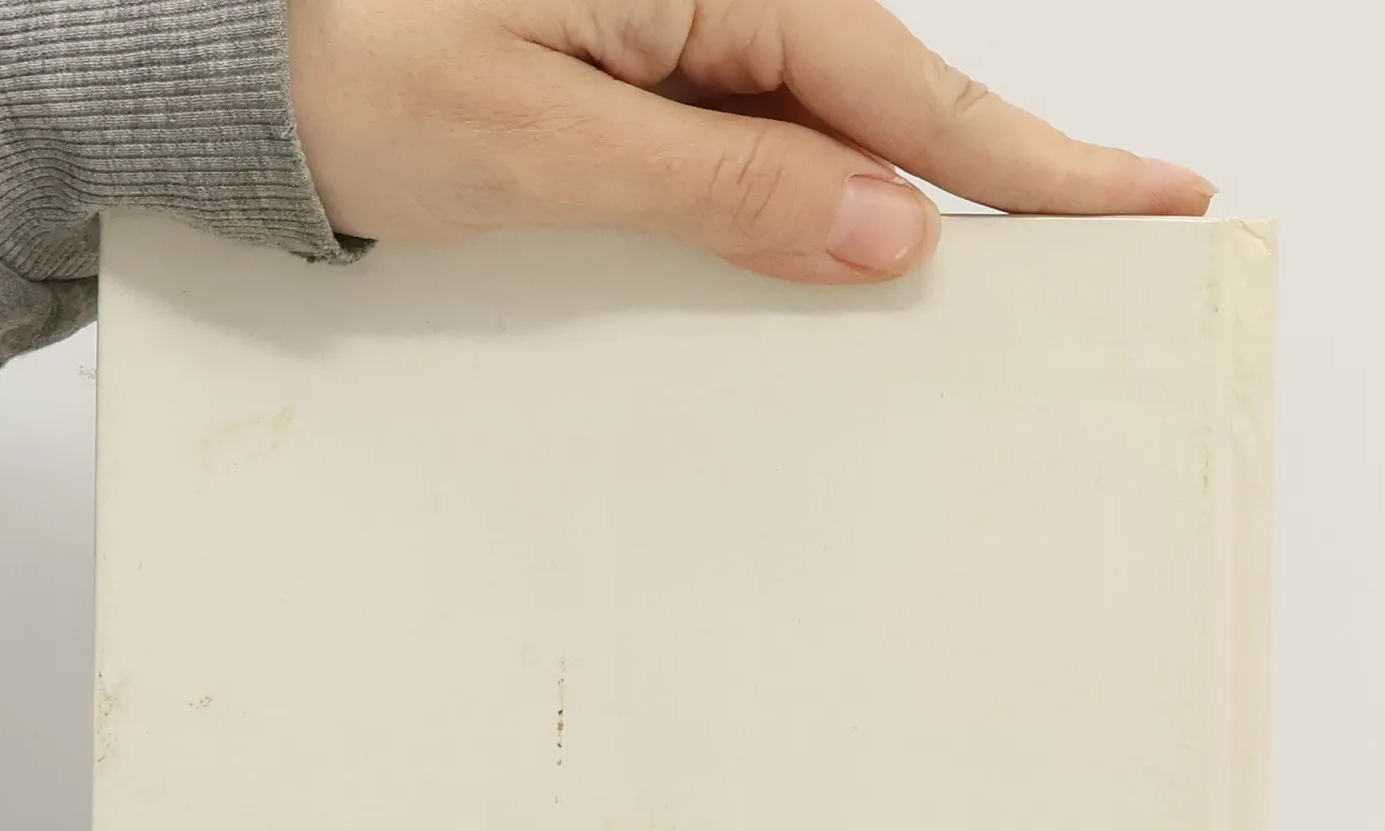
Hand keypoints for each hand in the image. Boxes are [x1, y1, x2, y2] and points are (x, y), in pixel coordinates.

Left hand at [287, 0, 1215, 284]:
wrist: (231, 60)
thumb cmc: (347, 75)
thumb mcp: (541, 145)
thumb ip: (725, 188)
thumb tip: (887, 233)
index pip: (904, 81)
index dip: (1031, 156)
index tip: (1153, 198)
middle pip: (894, 89)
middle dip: (1007, 168)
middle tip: (1132, 228)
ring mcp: (680, 17)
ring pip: (836, 114)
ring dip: (914, 188)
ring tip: (1024, 253)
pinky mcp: (646, 57)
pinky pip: (764, 127)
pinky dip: (819, 189)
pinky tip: (857, 241)